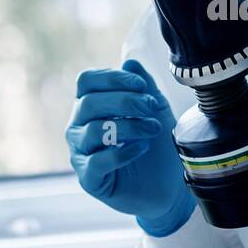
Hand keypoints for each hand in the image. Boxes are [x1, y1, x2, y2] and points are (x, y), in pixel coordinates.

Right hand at [66, 59, 195, 235]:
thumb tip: (130, 62)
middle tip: (151, 110)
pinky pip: (97, 162)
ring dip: (128, 127)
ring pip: (93, 131)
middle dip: (125, 102)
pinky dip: (122, 153)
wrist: (168, 186)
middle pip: (88, 103)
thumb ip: (143, 85)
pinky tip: (141, 149)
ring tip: (152, 130)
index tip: (141, 86)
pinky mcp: (89, 179)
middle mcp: (78, 127)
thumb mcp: (155, 109)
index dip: (113, 78)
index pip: (86, 81)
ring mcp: (81, 154)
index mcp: (90, 106)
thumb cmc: (158, 146)